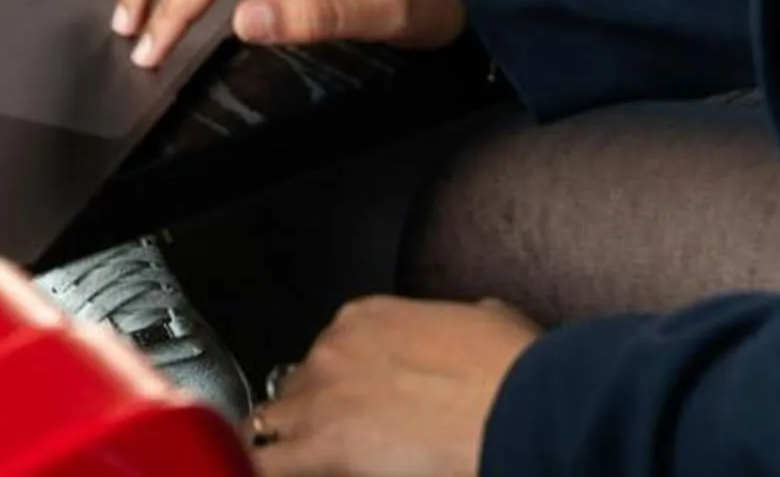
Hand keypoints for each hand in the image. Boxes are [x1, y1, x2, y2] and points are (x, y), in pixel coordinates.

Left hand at [250, 297, 538, 476]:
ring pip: (272, 420)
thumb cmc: (510, 371)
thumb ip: (464, 322)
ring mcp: (321, 396)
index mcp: (368, 317)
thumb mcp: (489, 320)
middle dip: (313, 411)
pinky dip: (267, 467)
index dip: (341, 380)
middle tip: (339, 436)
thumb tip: (478, 321)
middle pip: (298, 384)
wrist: (515, 407)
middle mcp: (335, 348)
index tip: (354, 399)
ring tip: (301, 460)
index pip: (332, 348)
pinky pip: (265, 462)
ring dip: (286, 441)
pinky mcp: (319, 445)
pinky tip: (264, 471)